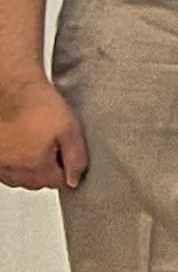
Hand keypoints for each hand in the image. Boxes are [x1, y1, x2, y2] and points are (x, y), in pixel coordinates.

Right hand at [0, 69, 83, 191]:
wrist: (13, 89)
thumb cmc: (37, 105)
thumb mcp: (70, 130)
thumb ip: (76, 158)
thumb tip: (74, 180)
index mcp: (35, 167)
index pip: (57, 182)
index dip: (67, 167)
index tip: (67, 153)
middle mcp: (13, 170)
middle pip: (38, 181)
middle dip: (49, 167)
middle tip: (53, 144)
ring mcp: (0, 164)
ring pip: (19, 176)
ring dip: (30, 165)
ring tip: (36, 140)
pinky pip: (5, 167)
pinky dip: (14, 160)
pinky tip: (21, 142)